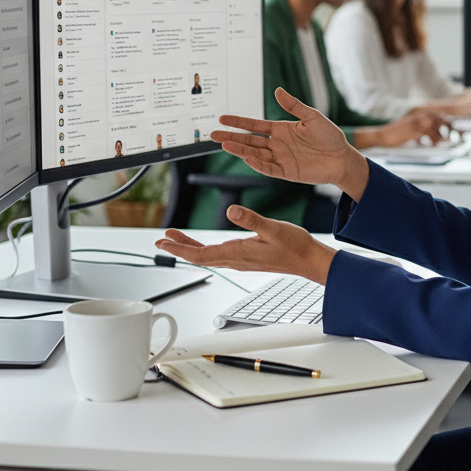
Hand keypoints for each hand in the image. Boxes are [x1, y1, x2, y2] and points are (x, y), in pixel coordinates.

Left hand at [156, 206, 336, 284]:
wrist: (309, 260)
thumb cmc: (295, 245)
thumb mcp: (273, 228)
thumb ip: (251, 219)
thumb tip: (231, 210)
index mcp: (238, 253)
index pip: (201, 254)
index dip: (180, 248)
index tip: (164, 242)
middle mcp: (236, 260)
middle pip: (200, 256)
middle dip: (179, 248)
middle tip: (161, 240)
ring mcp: (241, 260)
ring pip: (208, 256)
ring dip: (190, 247)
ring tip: (175, 237)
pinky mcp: (247, 258)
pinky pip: (218, 255)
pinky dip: (204, 248)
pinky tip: (203, 243)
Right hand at [210, 87, 367, 197]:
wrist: (342, 158)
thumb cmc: (330, 136)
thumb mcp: (312, 116)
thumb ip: (294, 105)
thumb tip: (277, 90)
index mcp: (281, 129)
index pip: (254, 125)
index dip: (238, 122)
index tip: (222, 118)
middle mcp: (277, 144)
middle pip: (249, 140)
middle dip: (231, 137)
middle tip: (213, 135)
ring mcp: (280, 158)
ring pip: (255, 154)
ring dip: (240, 150)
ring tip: (225, 145)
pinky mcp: (286, 172)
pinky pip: (268, 168)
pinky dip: (258, 165)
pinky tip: (247, 159)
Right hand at [368, 109, 448, 146]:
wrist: (382, 135)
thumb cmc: (394, 134)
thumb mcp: (408, 129)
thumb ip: (418, 130)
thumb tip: (429, 136)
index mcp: (416, 115)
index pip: (436, 115)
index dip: (445, 121)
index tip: (451, 129)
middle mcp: (417, 116)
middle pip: (438, 118)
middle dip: (447, 126)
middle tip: (451, 136)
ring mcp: (415, 123)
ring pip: (435, 126)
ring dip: (441, 135)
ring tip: (443, 142)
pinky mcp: (413, 130)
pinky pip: (429, 134)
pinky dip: (433, 139)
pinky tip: (433, 144)